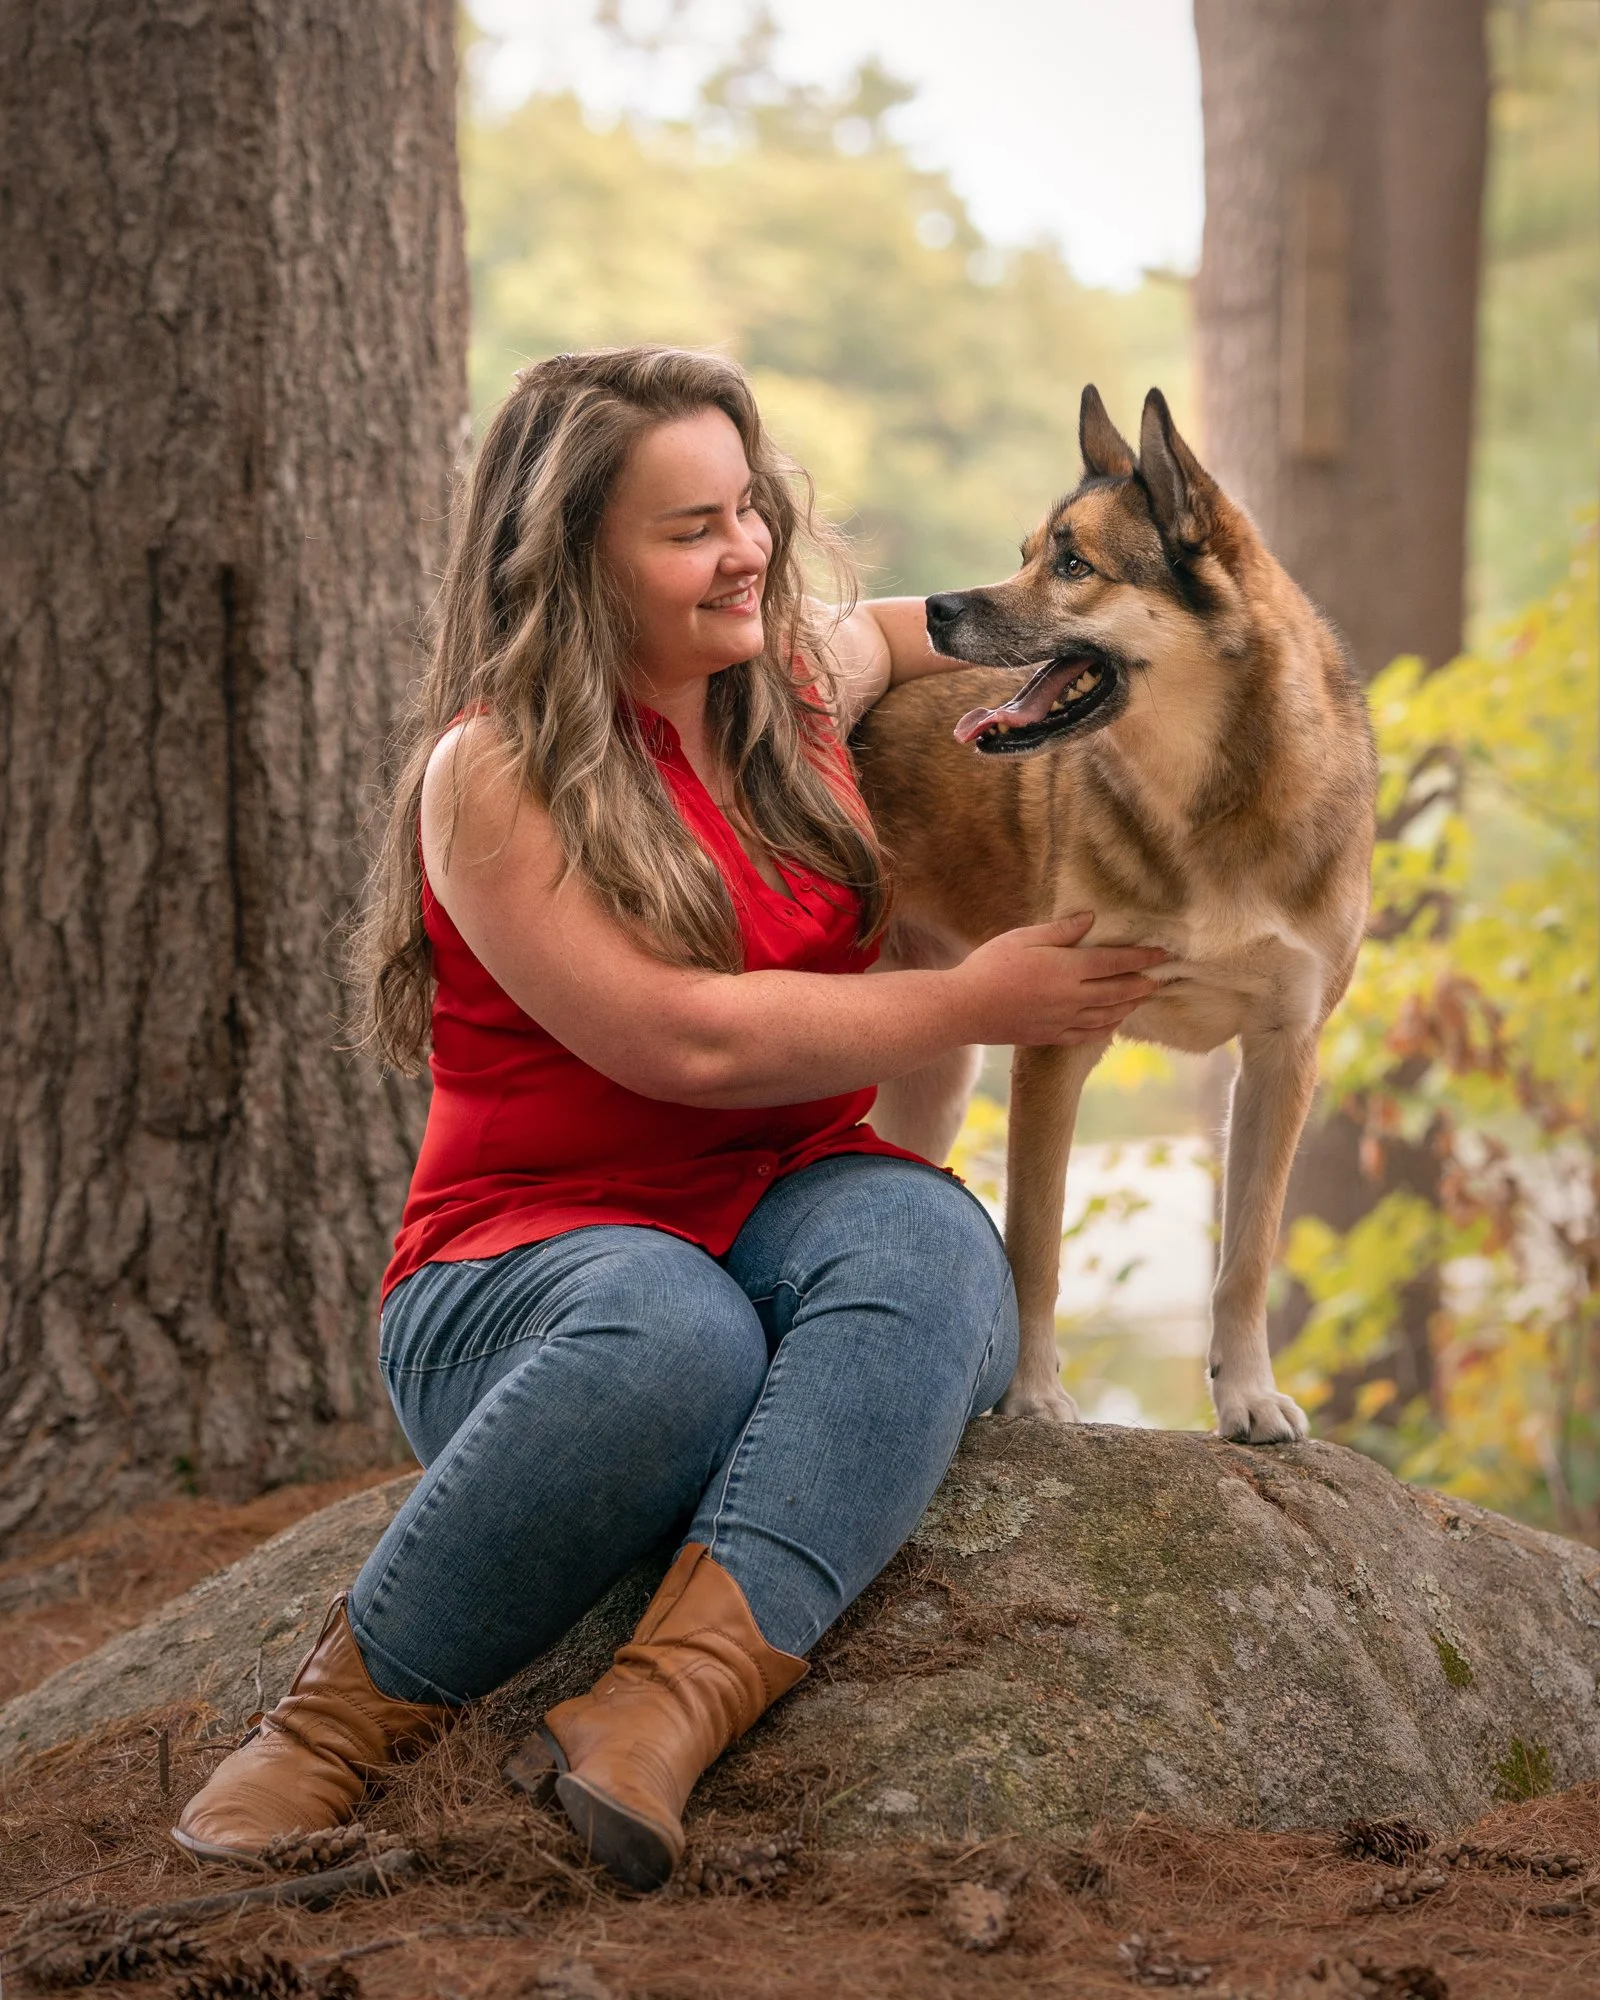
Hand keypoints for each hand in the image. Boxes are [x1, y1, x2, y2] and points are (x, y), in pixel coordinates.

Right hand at [952, 912, 1166, 1046]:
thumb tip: (1091, 919)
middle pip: (1118, 990)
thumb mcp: (1023, 938)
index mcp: (1067, 968)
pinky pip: (1088, 1035)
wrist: (964, 1009)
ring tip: (1143, 998)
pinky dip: (1107, 1028)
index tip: (1164, 954)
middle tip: (1162, 978)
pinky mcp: (1051, 1036)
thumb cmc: (989, 966)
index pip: (1115, 962)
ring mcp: (1063, 1020)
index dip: (1142, 957)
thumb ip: (1060, 931)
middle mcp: (1072, 997)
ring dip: (1130, 1005)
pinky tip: (1113, 1023)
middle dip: (1143, 983)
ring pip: (1108, 1015)